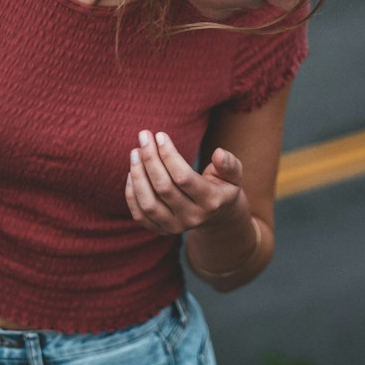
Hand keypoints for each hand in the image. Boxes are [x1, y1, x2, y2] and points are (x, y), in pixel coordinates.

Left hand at [125, 130, 244, 235]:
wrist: (216, 216)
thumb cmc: (223, 187)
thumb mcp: (233, 175)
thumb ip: (229, 164)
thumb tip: (219, 153)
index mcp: (211, 201)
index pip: (183, 177)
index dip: (169, 155)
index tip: (160, 135)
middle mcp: (192, 217)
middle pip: (164, 188)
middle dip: (150, 159)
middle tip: (144, 136)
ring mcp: (175, 226)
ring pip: (149, 203)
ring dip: (138, 175)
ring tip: (135, 151)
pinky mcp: (161, 229)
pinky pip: (140, 214)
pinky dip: (132, 193)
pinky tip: (133, 171)